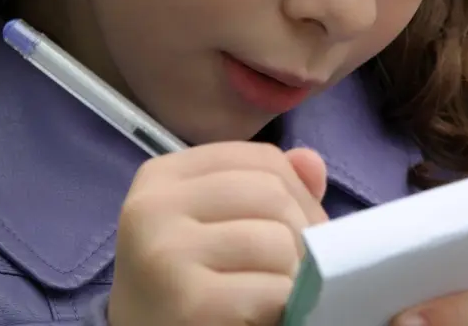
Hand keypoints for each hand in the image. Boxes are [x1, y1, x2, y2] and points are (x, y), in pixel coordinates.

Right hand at [108, 142, 328, 325]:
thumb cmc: (187, 278)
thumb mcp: (217, 220)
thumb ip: (266, 187)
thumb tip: (312, 162)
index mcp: (164, 174)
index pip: (262, 158)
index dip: (300, 192)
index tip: (301, 226)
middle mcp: (155, 205)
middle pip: (272, 194)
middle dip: (302, 231)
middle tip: (297, 264)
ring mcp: (167, 252)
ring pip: (276, 240)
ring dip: (293, 272)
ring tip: (275, 289)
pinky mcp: (187, 301)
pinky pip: (271, 290)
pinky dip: (283, 304)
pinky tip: (263, 314)